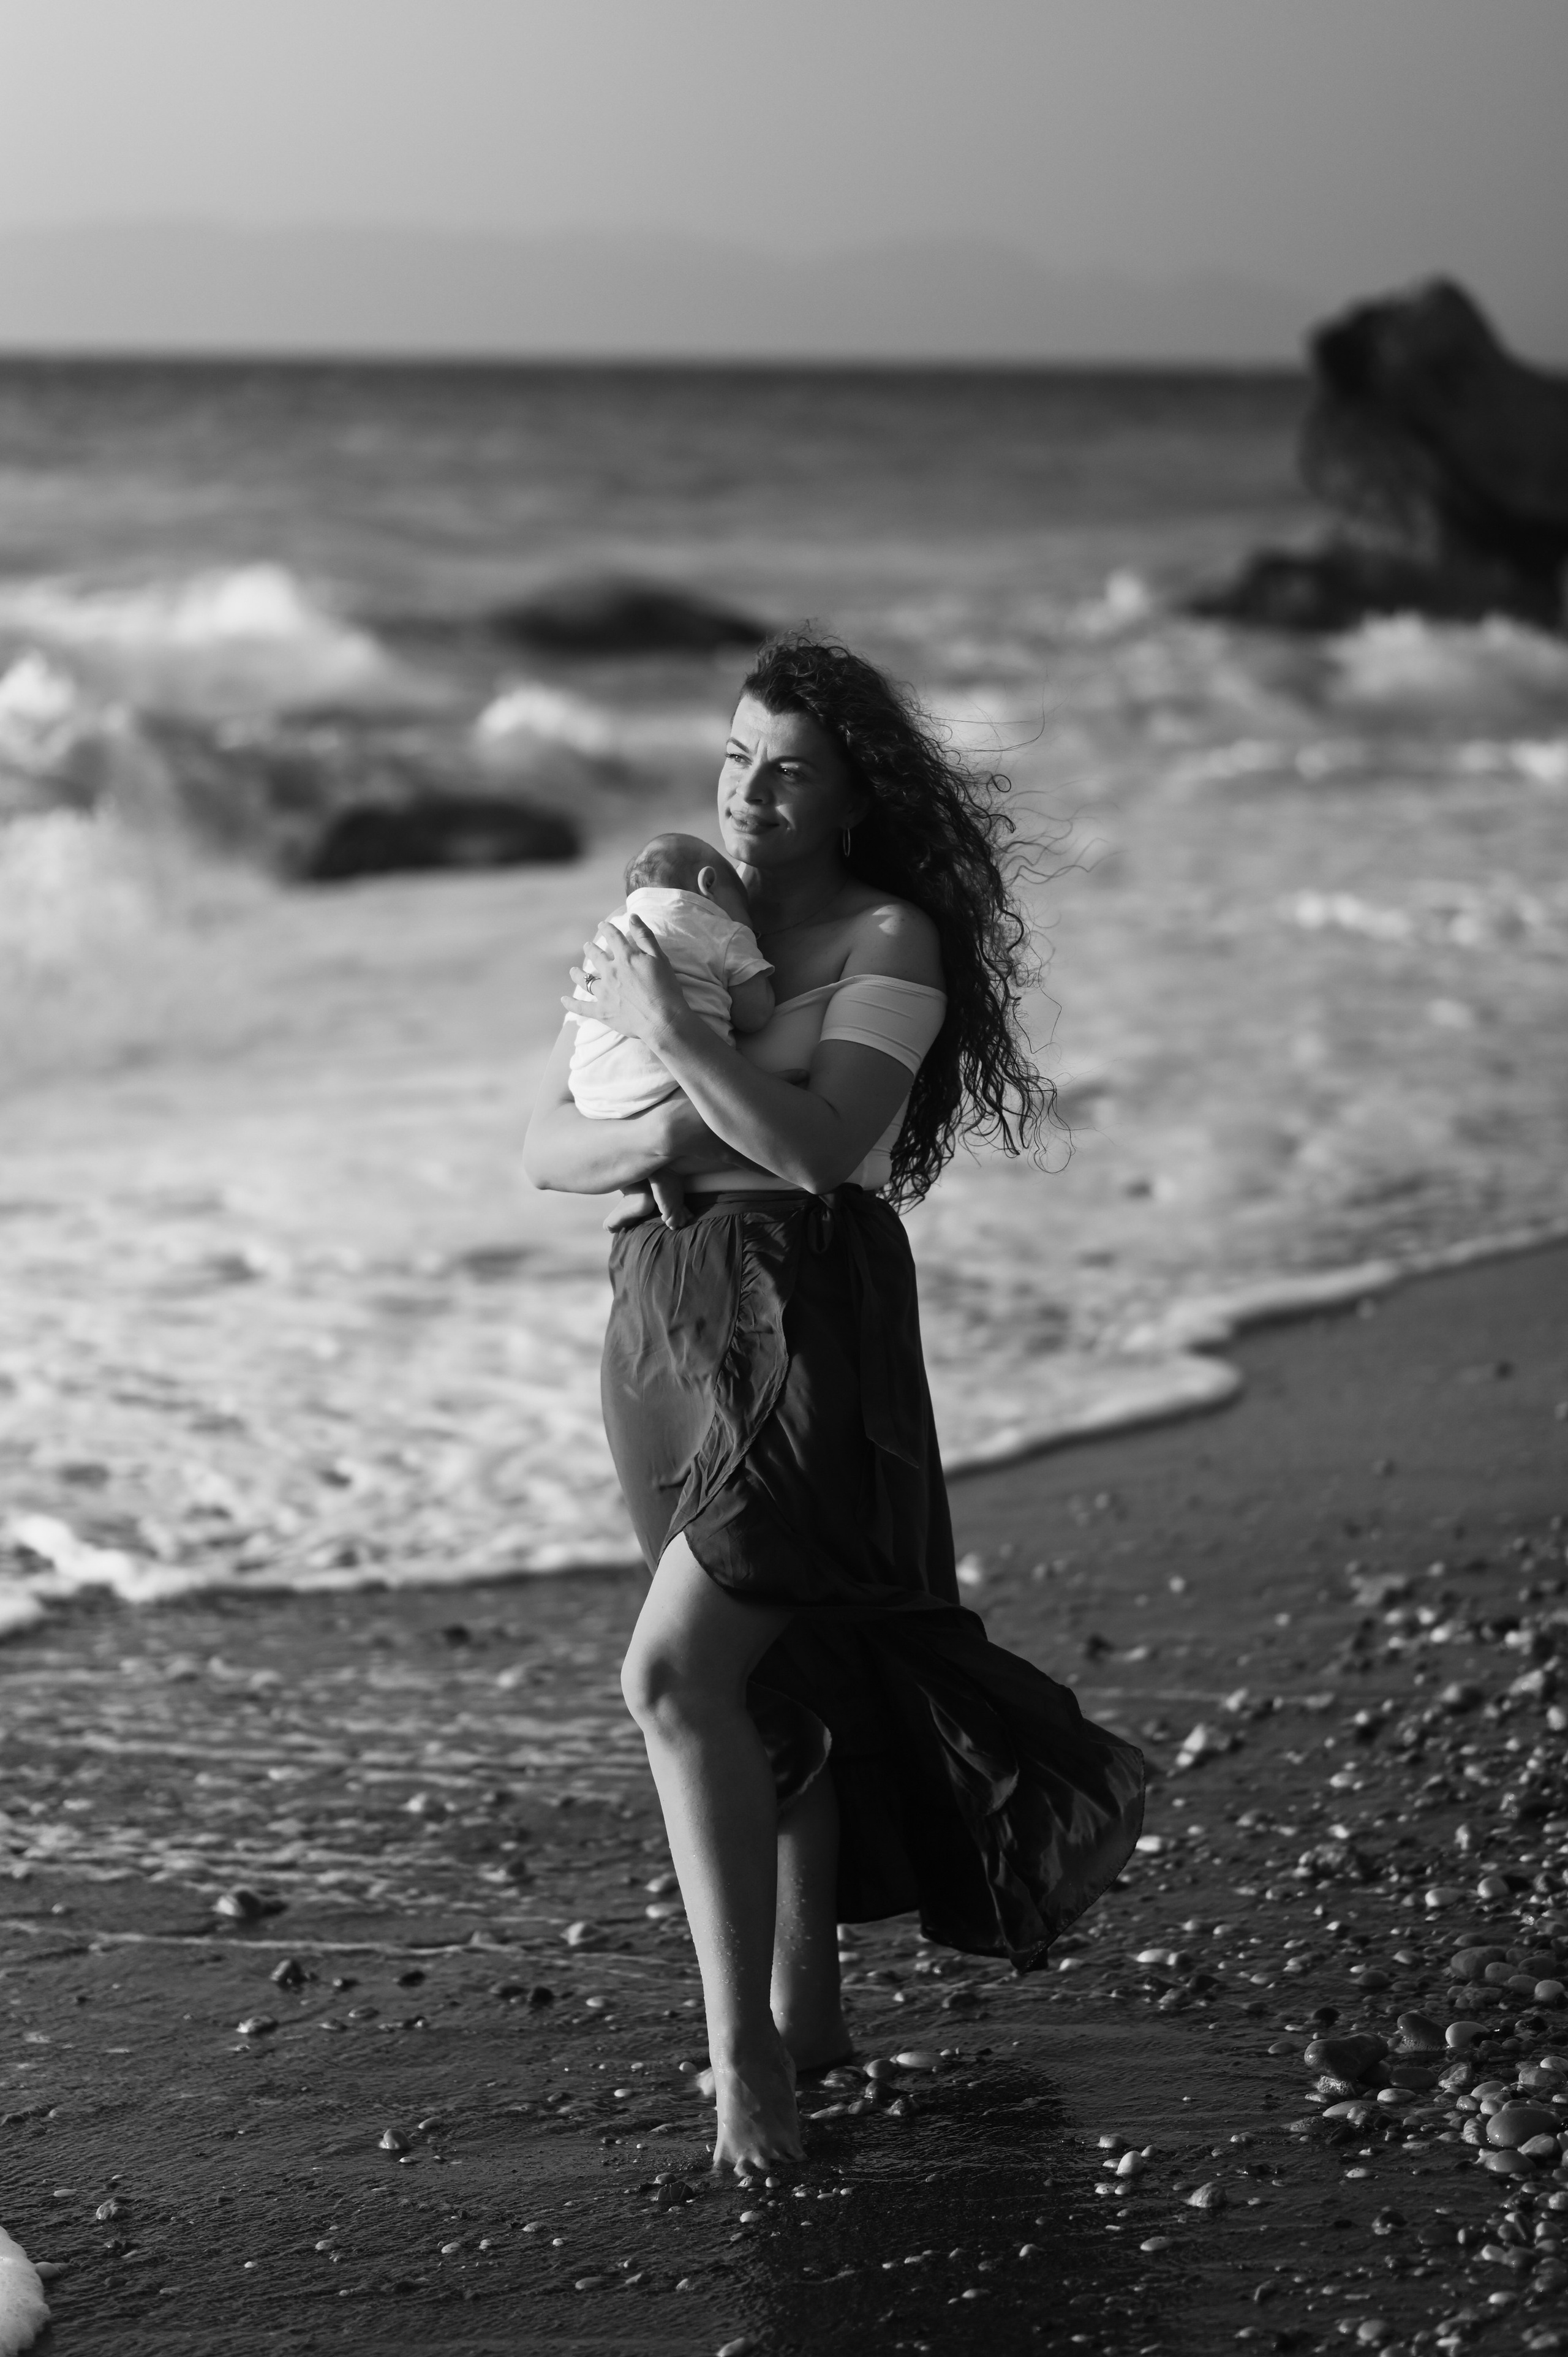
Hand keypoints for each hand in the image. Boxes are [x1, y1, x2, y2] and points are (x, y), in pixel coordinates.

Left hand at [563, 914, 690, 1047]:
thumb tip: (632, 917)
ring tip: (574, 971)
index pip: (613, 937)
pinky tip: (564, 1000)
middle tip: (587, 946)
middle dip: (591, 949)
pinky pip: (582, 1007)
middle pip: (596, 956)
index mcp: (625, 958)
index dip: (607, 929)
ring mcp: (604, 993)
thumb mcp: (660, 958)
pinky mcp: (602, 1011)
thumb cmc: (666, 988)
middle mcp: (611, 972)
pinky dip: (572, 1004)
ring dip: (578, 974)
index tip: (602, 925)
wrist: (663, 1019)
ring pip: (585, 980)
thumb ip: (645, 936)